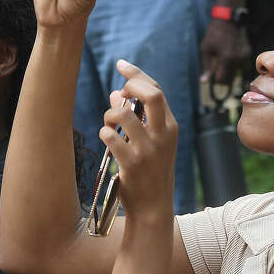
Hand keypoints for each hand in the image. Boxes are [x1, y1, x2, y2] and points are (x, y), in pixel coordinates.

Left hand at [102, 61, 176, 223]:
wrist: (153, 207)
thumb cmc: (150, 172)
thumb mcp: (150, 143)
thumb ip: (138, 118)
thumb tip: (117, 94)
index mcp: (170, 127)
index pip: (157, 91)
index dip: (137, 75)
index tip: (121, 65)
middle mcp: (163, 135)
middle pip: (152, 95)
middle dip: (132, 84)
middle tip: (119, 92)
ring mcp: (149, 150)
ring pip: (124, 114)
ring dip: (110, 113)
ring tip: (108, 123)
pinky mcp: (133, 164)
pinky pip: (111, 137)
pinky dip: (104, 133)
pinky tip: (106, 138)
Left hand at [199, 19, 249, 83]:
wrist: (226, 22)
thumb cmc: (213, 35)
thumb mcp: (205, 50)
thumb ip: (206, 67)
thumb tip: (203, 82)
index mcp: (226, 59)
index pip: (221, 79)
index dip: (215, 78)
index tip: (212, 71)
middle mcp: (237, 59)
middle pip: (230, 79)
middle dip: (222, 75)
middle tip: (217, 64)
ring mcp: (243, 57)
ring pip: (235, 73)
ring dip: (227, 69)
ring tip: (222, 56)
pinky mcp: (246, 54)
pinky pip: (239, 65)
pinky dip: (233, 63)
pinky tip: (228, 53)